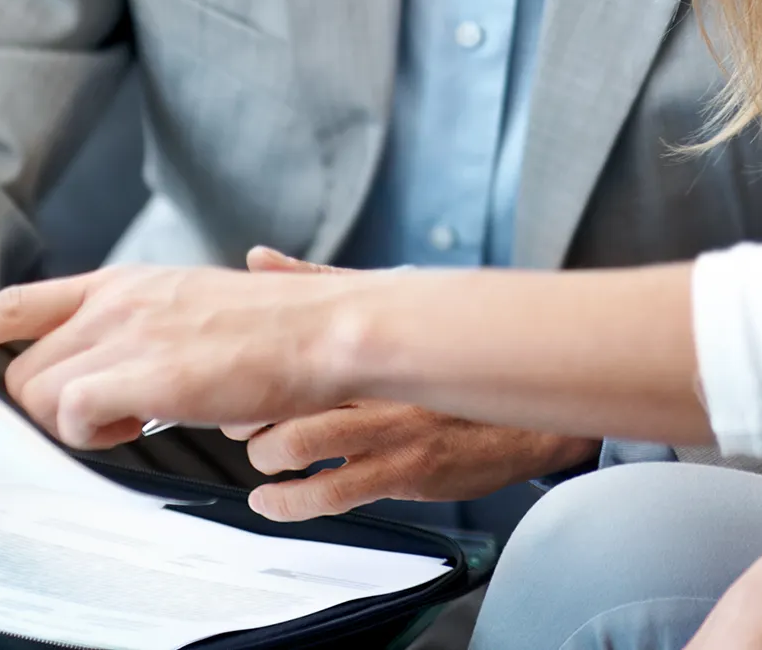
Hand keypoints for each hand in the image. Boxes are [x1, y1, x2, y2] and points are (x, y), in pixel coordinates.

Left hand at [0, 259, 351, 448]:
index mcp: (126, 283)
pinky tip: (150, 417)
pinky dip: (100, 432)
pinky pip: (75, 416)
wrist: (325, 329)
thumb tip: (96, 377)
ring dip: (82, 423)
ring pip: (43, 397)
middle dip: (55, 408)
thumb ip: (133, 332)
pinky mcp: (144, 368)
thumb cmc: (273, 332)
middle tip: (121, 414)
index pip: (20, 301)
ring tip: (146, 411)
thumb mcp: (187, 312)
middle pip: (25, 371)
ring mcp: (128, 330)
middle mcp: (116, 299)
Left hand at [210, 247, 595, 518]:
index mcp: (373, 336)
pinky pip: (331, 494)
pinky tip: (274, 500)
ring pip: (299, 446)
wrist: (523, 416)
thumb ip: (321, 284)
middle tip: (243, 424)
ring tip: (264, 461)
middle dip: (248, 418)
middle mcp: (380, 381)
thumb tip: (259, 260)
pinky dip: (288, 503)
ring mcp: (392, 430)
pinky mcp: (404, 472)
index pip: (291, 346)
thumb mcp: (392, 305)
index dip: (250, 372)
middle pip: (285, 398)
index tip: (237, 381)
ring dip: (265, 459)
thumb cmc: (452, 358)